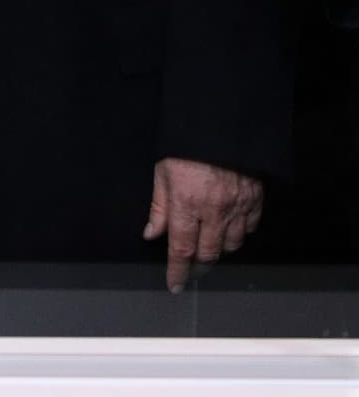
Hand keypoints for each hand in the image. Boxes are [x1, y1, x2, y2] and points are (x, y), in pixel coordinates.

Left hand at [144, 156, 261, 291]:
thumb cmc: (185, 146)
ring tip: (208, 244)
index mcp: (186, 202)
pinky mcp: (255, 198)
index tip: (174, 284)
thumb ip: (159, 206)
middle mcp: (214, 210)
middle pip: (209, 253)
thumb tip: (151, 234)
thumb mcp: (163, 171)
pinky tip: (229, 227)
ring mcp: (238, 206)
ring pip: (232, 245)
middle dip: (198, 266)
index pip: (181, 249)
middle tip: (191, 269)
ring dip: (219, 249)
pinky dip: (240, 232)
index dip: (177, 271)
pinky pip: (250, 227)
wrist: (221, 122)